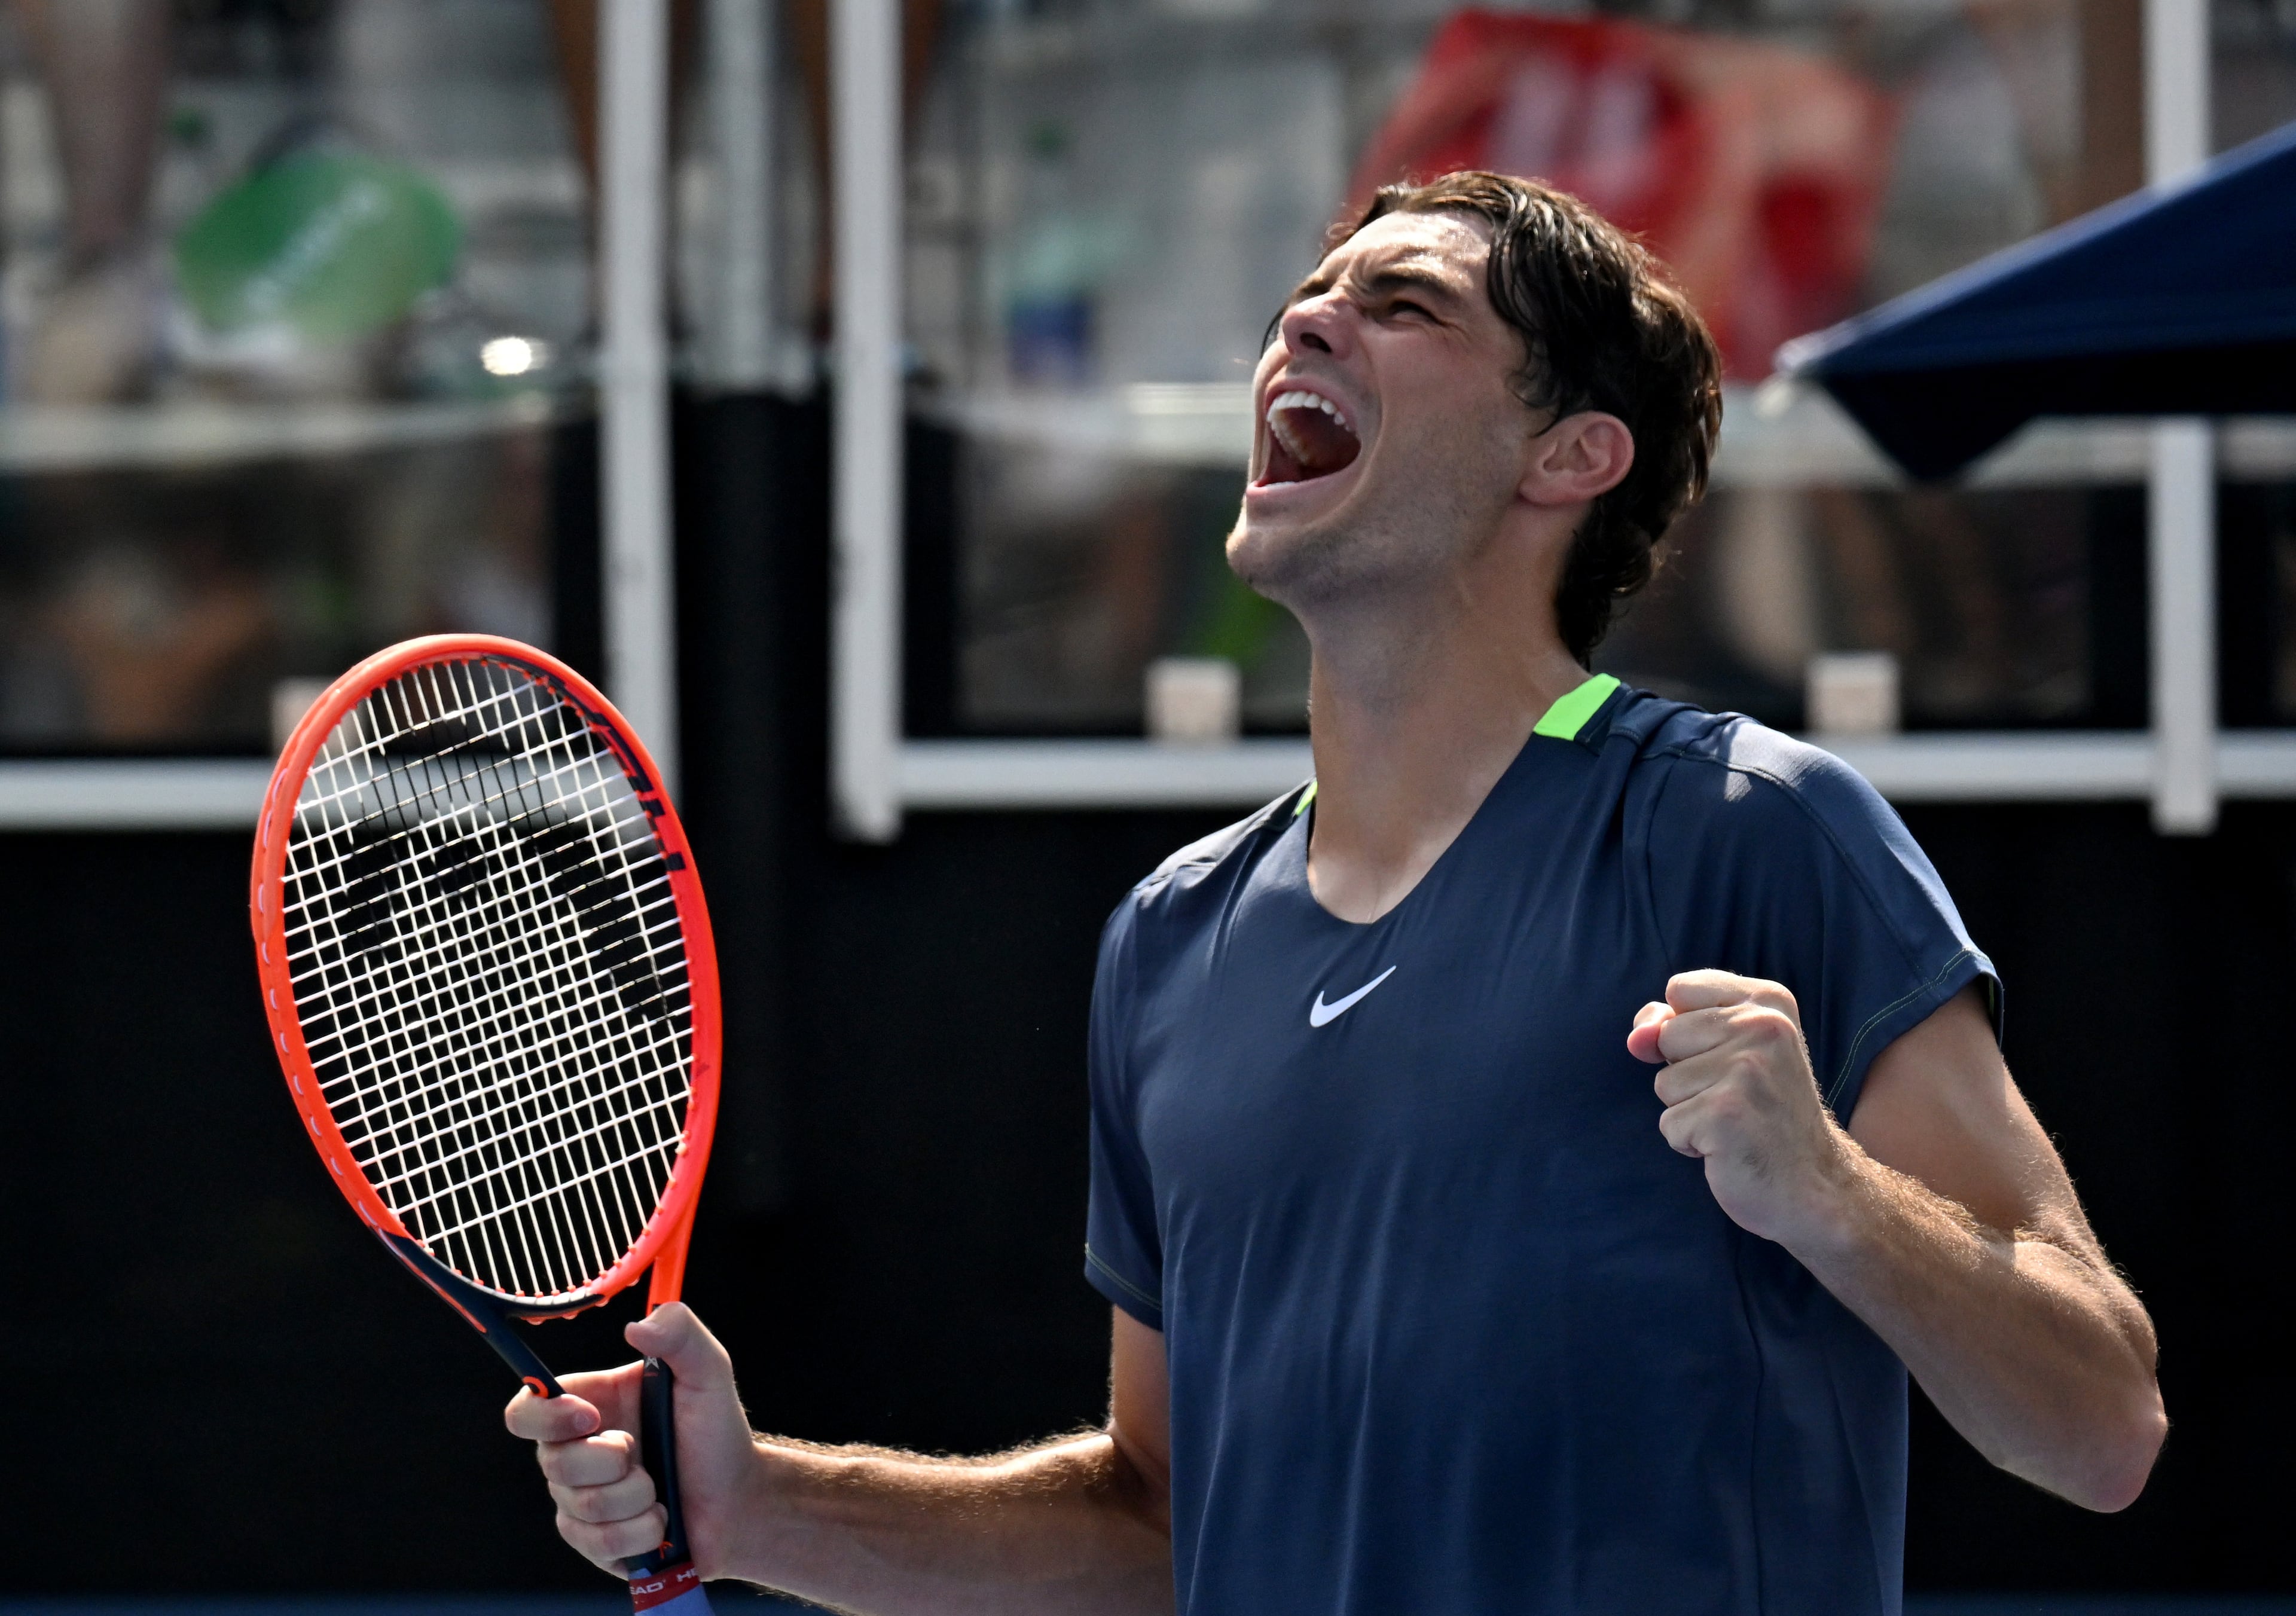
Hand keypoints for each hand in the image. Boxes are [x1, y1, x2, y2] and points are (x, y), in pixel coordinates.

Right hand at [505, 1303, 762, 1579]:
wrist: (737, 1500)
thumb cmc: (717, 1433)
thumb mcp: (708, 1373)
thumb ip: (681, 1335)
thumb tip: (638, 1326)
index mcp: (589, 1405)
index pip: (528, 1408)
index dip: (547, 1415)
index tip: (591, 1418)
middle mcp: (576, 1452)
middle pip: (553, 1462)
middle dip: (611, 1462)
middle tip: (644, 1454)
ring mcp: (580, 1500)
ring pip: (581, 1506)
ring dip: (636, 1497)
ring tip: (661, 1488)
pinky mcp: (593, 1541)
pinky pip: (599, 1543)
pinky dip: (641, 1530)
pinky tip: (661, 1519)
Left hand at [1626, 970, 1854, 1245]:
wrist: (1813, 1183)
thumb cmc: (1764, 1114)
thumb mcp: (1728, 1051)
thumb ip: (1672, 1026)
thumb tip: (1637, 1038)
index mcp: (1768, 1001)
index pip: (1679, 989)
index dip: (1684, 1028)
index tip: (1729, 1055)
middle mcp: (1763, 1026)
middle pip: (1666, 1036)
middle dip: (1686, 1073)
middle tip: (1737, 1097)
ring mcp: (1746, 1070)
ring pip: (1665, 1083)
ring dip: (1689, 1111)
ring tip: (1736, 1121)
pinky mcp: (1725, 1113)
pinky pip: (1669, 1124)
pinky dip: (1690, 1142)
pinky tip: (1730, 1147)